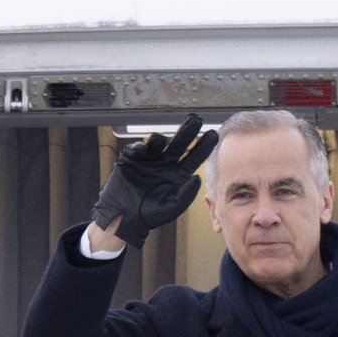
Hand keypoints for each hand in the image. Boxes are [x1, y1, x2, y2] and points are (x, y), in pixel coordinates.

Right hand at [90, 114, 218, 248]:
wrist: (124, 217)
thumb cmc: (149, 215)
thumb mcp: (171, 207)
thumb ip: (186, 194)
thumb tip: (197, 178)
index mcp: (178, 175)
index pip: (194, 158)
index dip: (203, 146)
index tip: (213, 134)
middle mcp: (166, 164)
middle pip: (179, 144)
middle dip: (187, 131)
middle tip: (195, 119)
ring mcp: (150, 160)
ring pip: (158, 143)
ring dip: (159, 140)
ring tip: (159, 141)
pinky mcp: (132, 160)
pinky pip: (136, 149)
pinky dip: (139, 148)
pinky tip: (141, 150)